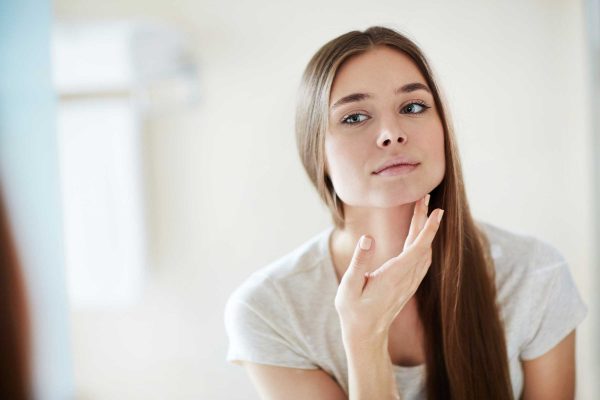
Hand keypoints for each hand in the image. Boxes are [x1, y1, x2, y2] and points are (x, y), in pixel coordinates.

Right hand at [334, 194, 443, 339]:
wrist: (365, 334)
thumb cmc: (353, 311)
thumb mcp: (349, 286)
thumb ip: (359, 261)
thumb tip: (368, 238)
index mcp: (394, 275)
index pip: (416, 248)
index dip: (428, 229)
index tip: (437, 212)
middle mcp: (406, 278)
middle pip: (422, 245)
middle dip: (425, 221)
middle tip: (426, 198)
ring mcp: (409, 282)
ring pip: (424, 252)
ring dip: (424, 231)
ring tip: (422, 211)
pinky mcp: (407, 285)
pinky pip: (421, 261)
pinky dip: (423, 243)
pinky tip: (420, 236)